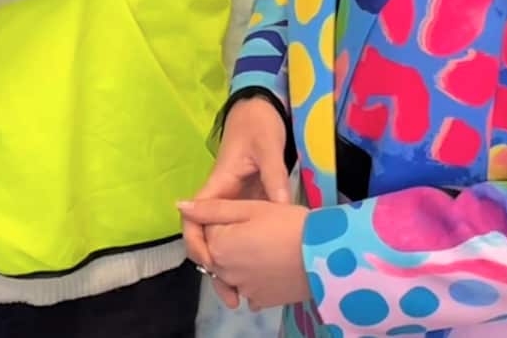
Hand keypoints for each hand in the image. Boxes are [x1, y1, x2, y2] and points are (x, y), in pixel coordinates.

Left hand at [177, 198, 309, 311]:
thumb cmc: (288, 224)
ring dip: (241, 259)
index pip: (208, 229)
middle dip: (231, 239)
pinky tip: (270, 264)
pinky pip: (248, 288)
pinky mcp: (262, 300)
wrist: (326, 254)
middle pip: (218, 251)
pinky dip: (254, 277)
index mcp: (218, 247)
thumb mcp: (250, 208)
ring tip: (267, 245)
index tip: (249, 213)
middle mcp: (225, 273)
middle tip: (260, 227)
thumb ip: (212, 209)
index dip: (226, 217)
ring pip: (232, 271)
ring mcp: (244, 290)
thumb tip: (180, 206)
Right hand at [182, 96, 290, 307]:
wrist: (259, 110)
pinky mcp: (246, 203)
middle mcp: (221, 196)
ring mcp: (233, 201)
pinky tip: (259, 272)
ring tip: (244, 293)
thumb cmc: (258, 125)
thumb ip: (274, 177)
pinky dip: (243, 252)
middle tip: (233, 294)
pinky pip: (239, 231)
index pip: (194, 217)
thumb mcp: (268, 147)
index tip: (211, 264)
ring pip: (221, 237)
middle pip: (205, 235)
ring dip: (228, 264)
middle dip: (213, 266)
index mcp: (218, 183)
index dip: (196, 243)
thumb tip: (280, 208)